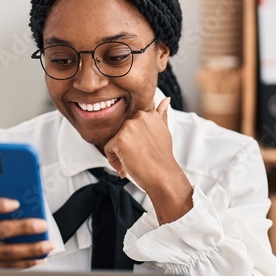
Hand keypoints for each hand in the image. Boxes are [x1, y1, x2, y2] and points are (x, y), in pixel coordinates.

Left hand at [103, 98, 192, 223]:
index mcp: (149, 114)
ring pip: (114, 141)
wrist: (163, 176)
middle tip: (140, 158)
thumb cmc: (162, 158)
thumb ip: (161, 115)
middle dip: (127, 147)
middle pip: (122, 133)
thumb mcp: (164, 131)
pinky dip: (114, 161)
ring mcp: (129, 127)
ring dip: (120, 154)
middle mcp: (139, 117)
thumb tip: (167, 99)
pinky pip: (108, 150)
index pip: (132, 125)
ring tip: (134, 162)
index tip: (145, 150)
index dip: (136, 141)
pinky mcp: (120, 139)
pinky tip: (127, 166)